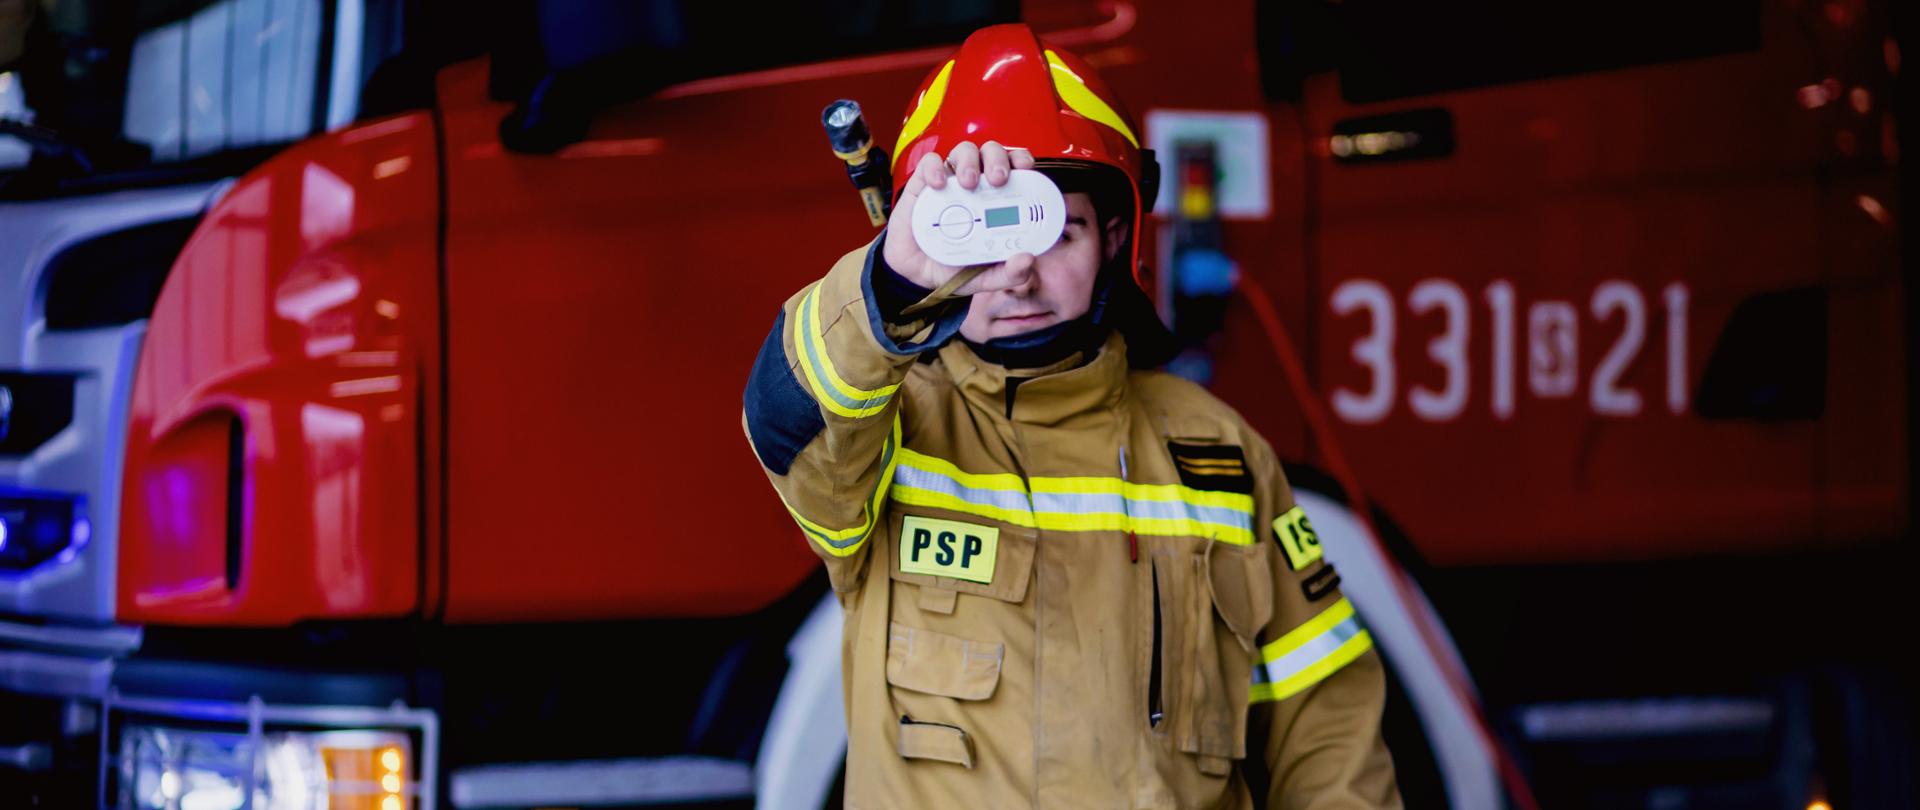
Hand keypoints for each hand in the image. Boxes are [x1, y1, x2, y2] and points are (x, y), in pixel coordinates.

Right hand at [882, 140, 1037, 296]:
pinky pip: (930, 162)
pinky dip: (935, 167)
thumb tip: (1027, 260)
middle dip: (999, 159)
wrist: (917, 274)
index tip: (1027, 169)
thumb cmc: (954, 267)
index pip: (1015, 169)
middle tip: (998, 179)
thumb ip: (1009, 273)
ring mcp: (950, 181)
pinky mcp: (922, 183)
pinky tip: (939, 184)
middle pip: (992, 153)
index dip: (1023, 161)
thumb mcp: (986, 276)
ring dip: (970, 161)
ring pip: (964, 151)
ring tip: (969, 183)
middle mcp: (976, 185)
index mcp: (997, 200)